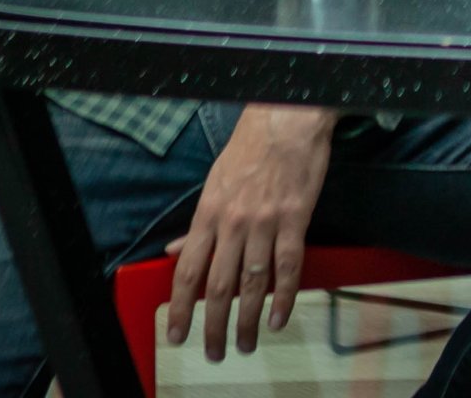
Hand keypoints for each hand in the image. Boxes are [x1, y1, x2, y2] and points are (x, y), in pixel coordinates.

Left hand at [163, 105, 334, 359]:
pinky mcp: (295, 218)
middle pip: (218, 286)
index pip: (187, 271)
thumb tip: (175, 253)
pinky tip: (278, 318)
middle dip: (213, 325)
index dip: (179, 307)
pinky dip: (284, 296)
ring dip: (247, 319)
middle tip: (214, 352)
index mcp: (208, 213)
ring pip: (252, 282)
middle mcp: (233, 222)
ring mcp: (265, 221)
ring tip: (244, 344)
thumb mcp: (214, 183)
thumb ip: (198, 224)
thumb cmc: (250, 147)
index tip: (176, 333)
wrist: (287, 118)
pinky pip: (288, 266)